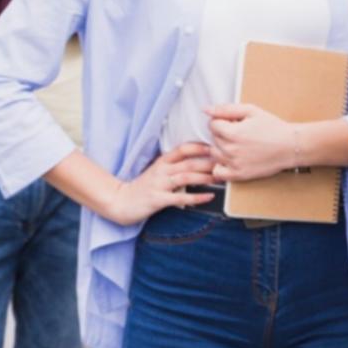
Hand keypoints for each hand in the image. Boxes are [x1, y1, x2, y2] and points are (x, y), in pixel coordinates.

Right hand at [103, 142, 217, 225]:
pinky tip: (209, 197)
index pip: (183, 149)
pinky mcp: (158, 199)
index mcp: (162, 161)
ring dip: (205, 177)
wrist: (120, 201)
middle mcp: (161, 170)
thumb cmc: (144, 187)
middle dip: (209, 162)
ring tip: (220, 178)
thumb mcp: (158, 171)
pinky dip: (196, 197)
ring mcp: (159, 184)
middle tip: (226, 164)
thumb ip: (174, 165)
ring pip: (186, 177)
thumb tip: (199, 160)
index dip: (200, 147)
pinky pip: (180, 197)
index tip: (217, 146)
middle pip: (189, 163)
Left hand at [206, 103, 295, 181]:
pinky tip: (232, 159)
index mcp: (233, 132)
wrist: (290, 146)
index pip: (212, 125)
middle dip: (222, 133)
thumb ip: (226, 109)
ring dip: (221, 148)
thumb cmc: (273, 127)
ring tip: (238, 145)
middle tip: (239, 133)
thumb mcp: (251, 111)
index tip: (234, 123)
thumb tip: (206, 109)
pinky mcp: (239, 175)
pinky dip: (220, 165)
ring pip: (214, 154)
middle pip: (213, 138)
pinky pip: (218, 172)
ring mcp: (234, 164)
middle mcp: (231, 149)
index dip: (222, 121)